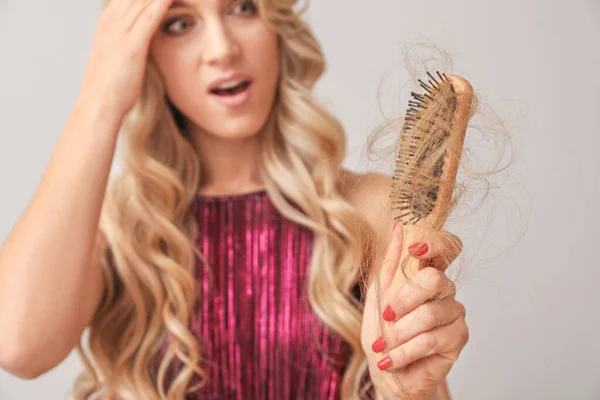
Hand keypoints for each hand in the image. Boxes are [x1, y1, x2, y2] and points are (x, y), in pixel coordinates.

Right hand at [77, 0, 173, 121]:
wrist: (98, 106)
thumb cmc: (112, 88)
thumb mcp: (122, 58)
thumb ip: (135, 44)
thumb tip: (148, 42)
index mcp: (110, 20)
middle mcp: (113, 18)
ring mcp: (121, 29)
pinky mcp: (132, 42)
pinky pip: (152, 12)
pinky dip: (166, 1)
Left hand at [361, 222, 468, 399]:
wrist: (387, 369)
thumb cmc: (383, 331)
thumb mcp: (378, 295)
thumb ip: (390, 263)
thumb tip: (398, 226)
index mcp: (427, 272)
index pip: (446, 246)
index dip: (436, 243)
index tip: (416, 249)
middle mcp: (445, 289)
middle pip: (435, 280)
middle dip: (403, 299)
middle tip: (386, 315)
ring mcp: (455, 312)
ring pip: (428, 314)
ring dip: (398, 333)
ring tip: (384, 345)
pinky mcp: (458, 337)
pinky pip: (430, 339)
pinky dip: (404, 351)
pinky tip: (391, 359)